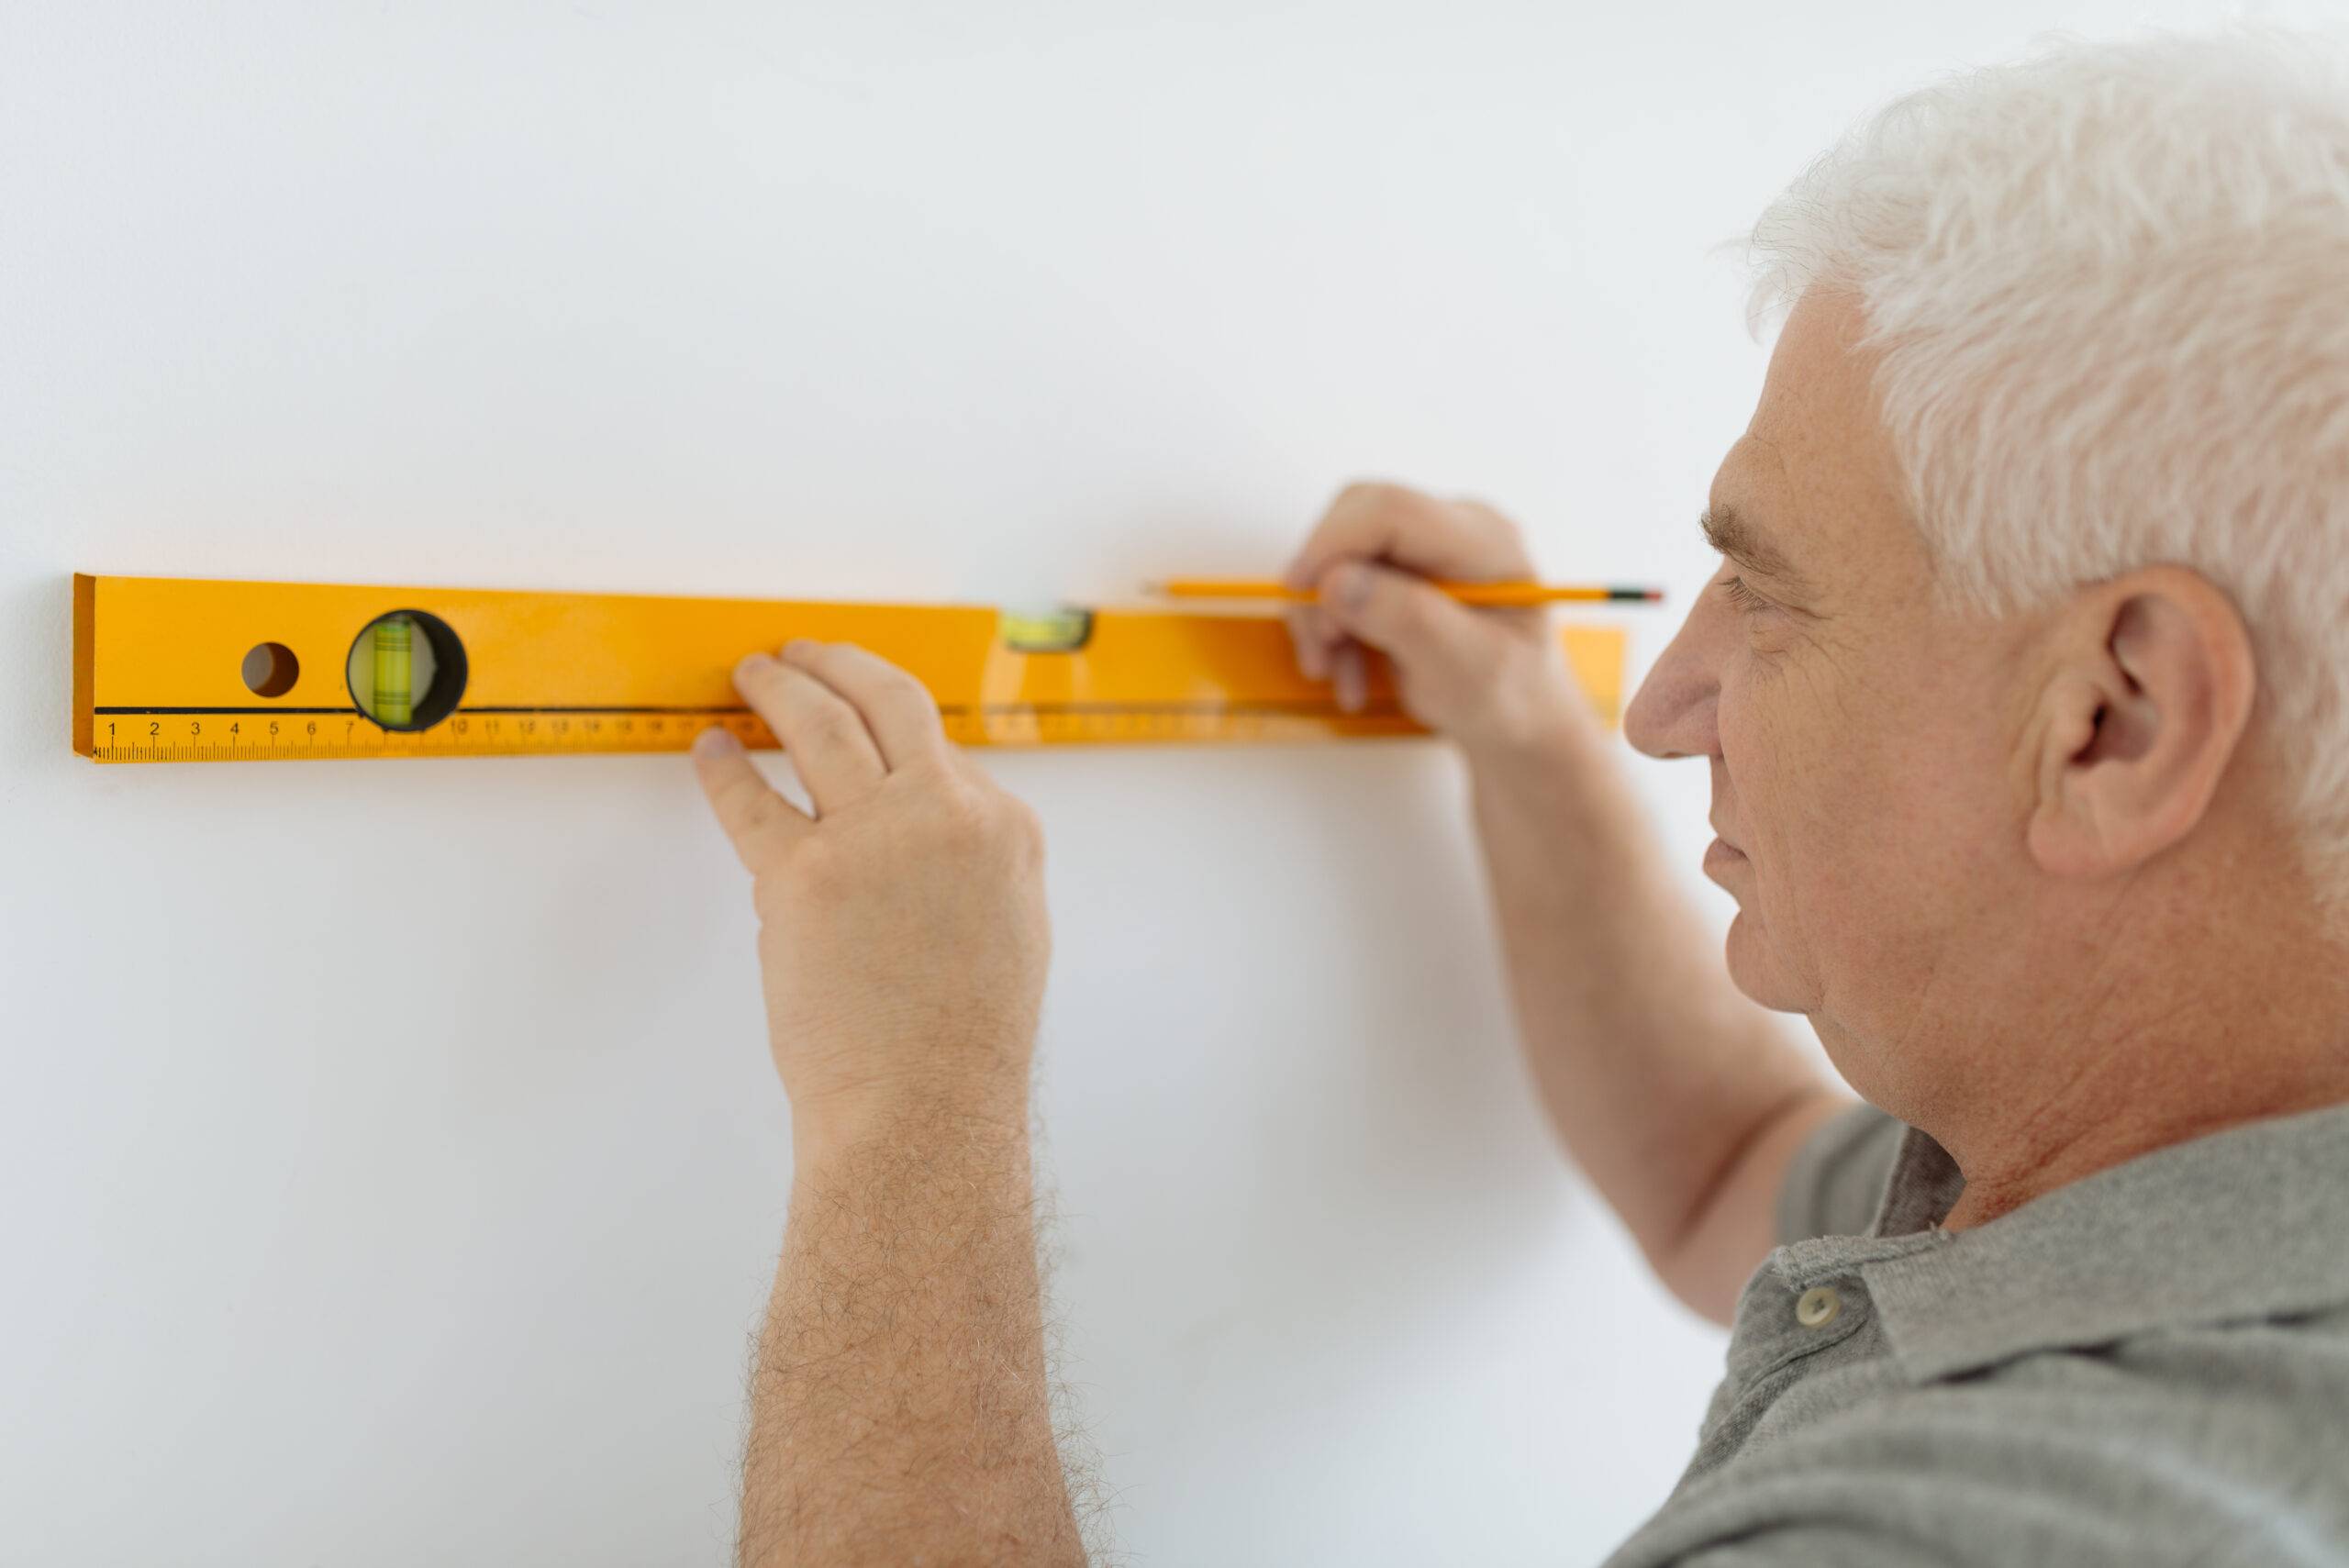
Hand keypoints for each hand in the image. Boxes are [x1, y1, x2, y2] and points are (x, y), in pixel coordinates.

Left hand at [691, 640, 1050, 1149]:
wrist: (923, 1109)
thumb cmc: (962, 1047)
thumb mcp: (1008, 932)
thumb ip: (970, 866)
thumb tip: (923, 830)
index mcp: (1004, 829)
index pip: (940, 747)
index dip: (892, 732)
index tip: (861, 720)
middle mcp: (947, 815)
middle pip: (888, 701)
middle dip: (838, 664)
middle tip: (804, 653)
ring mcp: (874, 838)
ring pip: (819, 723)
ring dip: (780, 686)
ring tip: (754, 672)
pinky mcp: (804, 875)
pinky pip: (750, 800)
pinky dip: (722, 768)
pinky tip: (709, 752)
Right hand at [1282, 480, 1592, 759]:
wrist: (1517, 724)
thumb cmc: (1508, 699)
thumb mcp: (1468, 670)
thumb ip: (1408, 619)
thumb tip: (1336, 582)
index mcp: (1487, 543)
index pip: (1394, 511)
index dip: (1335, 542)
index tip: (1299, 591)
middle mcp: (1456, 529)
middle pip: (1357, 517)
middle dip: (1324, 582)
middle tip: (1322, 648)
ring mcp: (1427, 547)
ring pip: (1340, 551)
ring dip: (1323, 616)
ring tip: (1337, 676)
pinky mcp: (1402, 569)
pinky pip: (1342, 579)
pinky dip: (1331, 627)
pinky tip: (1347, 672)